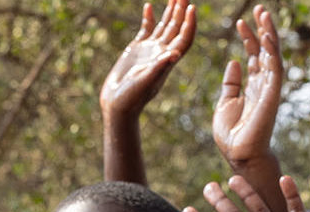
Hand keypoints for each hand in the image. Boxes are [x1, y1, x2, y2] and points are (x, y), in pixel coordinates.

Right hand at [100, 0, 195, 120]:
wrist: (117, 103)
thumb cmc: (133, 97)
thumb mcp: (147, 81)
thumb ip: (159, 67)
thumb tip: (174, 54)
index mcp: (167, 59)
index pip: (184, 38)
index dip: (189, 23)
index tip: (191, 7)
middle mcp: (161, 52)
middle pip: (176, 28)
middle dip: (181, 11)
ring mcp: (150, 50)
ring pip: (164, 26)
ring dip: (170, 11)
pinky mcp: (136, 50)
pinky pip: (146, 30)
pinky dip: (148, 18)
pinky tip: (149, 7)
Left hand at [211, 6, 282, 166]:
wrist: (238, 154)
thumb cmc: (232, 134)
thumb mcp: (225, 102)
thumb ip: (231, 83)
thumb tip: (234, 62)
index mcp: (252, 86)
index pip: (253, 55)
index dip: (248, 38)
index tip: (239, 22)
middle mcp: (263, 84)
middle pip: (265, 51)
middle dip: (262, 30)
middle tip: (259, 9)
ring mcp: (269, 88)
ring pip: (273, 55)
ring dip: (270, 34)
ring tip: (264, 14)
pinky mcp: (272, 94)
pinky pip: (274, 69)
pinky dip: (272, 52)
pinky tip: (267, 36)